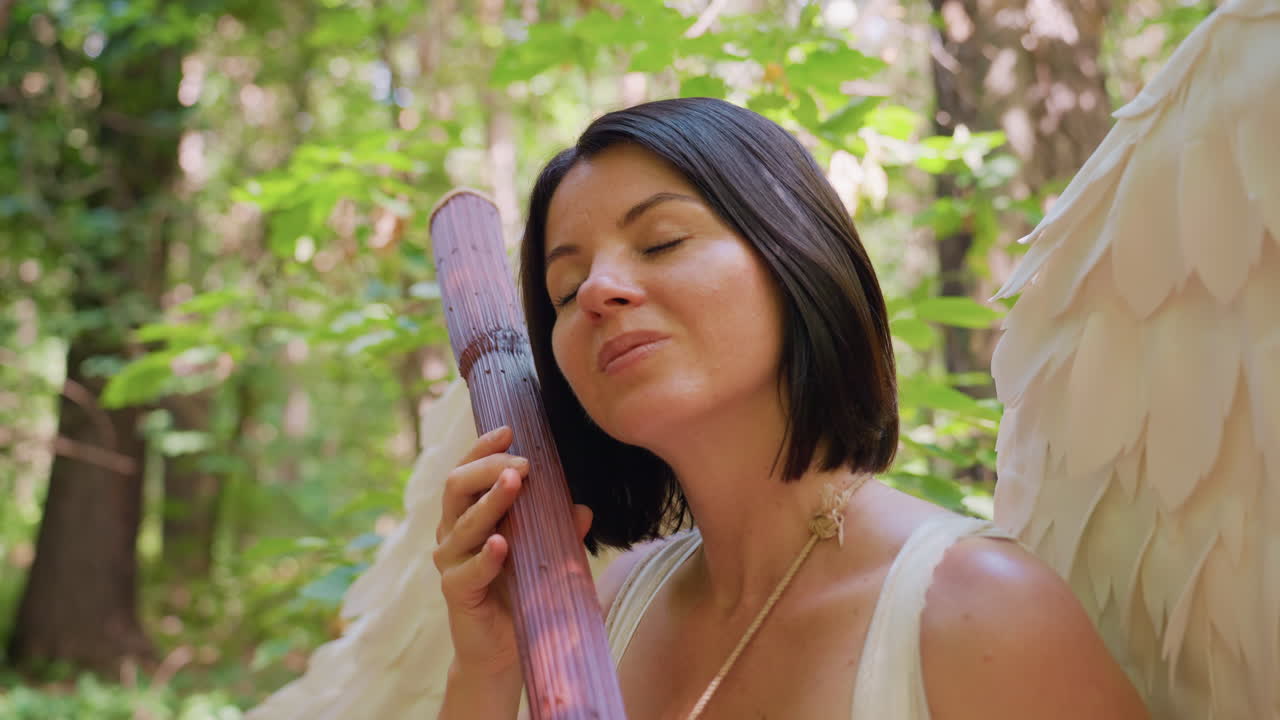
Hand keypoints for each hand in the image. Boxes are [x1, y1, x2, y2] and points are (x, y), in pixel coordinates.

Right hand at [433, 425, 592, 678]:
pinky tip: (501, 545)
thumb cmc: (522, 590)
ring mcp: (450, 562)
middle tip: (523, 463)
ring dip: (491, 501)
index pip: (467, 471)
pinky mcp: (456, 592)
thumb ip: (558, 528)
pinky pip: (467, 570)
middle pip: (457, 486)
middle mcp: (452, 532)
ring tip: (515, 482)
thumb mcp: (543, 552)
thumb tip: (584, 508)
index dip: (482, 448)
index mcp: (468, 514)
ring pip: (464, 523)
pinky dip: (485, 556)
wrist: (504, 648)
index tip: (509, 430)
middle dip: (489, 467)